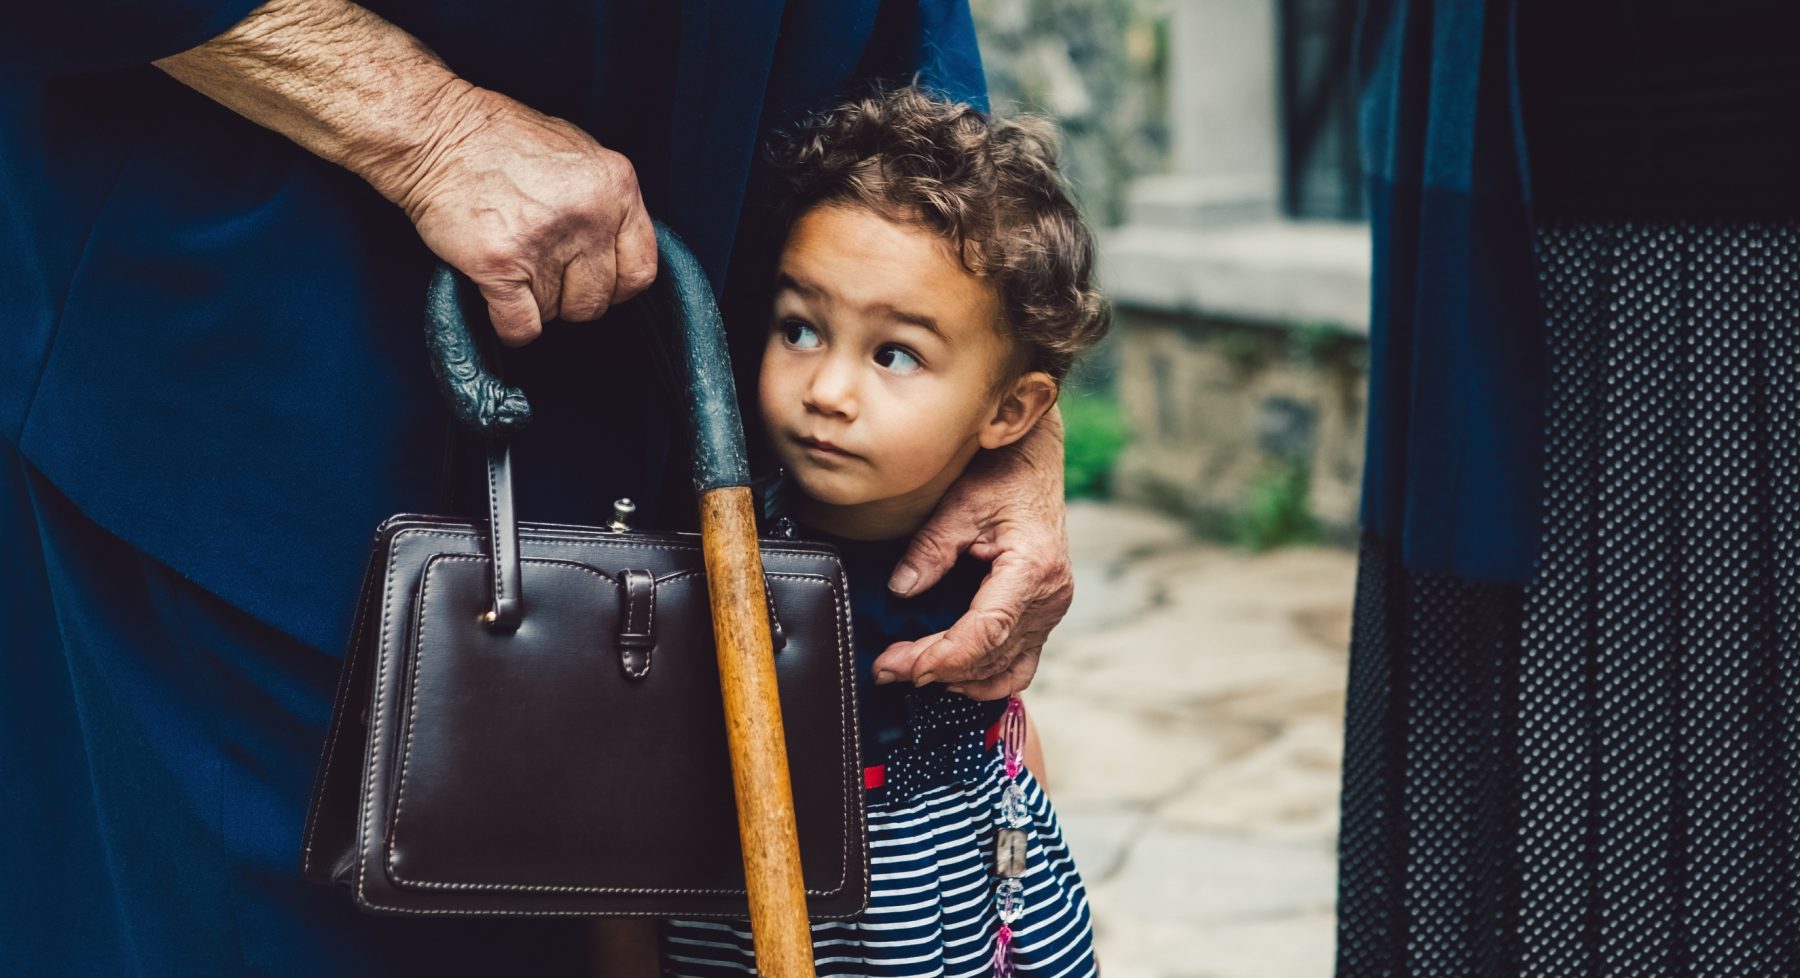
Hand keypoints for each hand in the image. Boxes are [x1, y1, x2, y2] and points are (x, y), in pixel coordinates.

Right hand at [153, 0, 656, 347]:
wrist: (415, 126)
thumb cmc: (485, 135)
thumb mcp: (565, 152)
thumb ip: (599, 200)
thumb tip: (625, 252)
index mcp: (613, 180)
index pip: (644, 265)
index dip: (616, 282)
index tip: (592, 284)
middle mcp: (587, 208)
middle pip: (605, 299)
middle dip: (574, 297)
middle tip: (537, 270)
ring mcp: (545, 237)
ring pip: (565, 319)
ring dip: (535, 308)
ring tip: (506, 266)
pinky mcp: (499, 264)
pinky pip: (521, 331)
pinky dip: (503, 327)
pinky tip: (483, 290)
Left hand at [871, 411, 1071, 699]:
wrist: (1035, 462)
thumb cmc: (1003, 474)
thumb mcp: (961, 502)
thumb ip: (932, 548)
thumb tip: (901, 591)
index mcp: (1033, 569)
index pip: (986, 632)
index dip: (941, 658)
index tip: (898, 666)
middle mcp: (1050, 597)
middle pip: (990, 656)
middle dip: (934, 670)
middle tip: (885, 670)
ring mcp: (1051, 610)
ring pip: (1006, 669)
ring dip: (958, 679)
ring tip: (910, 674)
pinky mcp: (1044, 614)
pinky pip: (1019, 663)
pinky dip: (985, 676)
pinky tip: (951, 675)